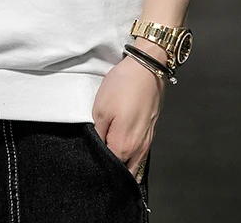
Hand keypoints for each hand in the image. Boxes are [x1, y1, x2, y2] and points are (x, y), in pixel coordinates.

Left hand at [91, 49, 166, 180]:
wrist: (147, 69)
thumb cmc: (123, 86)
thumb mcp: (100, 109)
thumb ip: (98, 134)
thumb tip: (97, 149)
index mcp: (123, 146)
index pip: (110, 169)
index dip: (99, 167)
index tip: (90, 161)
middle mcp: (138, 149)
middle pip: (124, 170)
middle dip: (113, 170)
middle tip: (100, 161)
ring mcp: (147, 141)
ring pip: (134, 164)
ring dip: (124, 164)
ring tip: (110, 155)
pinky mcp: (151, 132)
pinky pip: (140, 153)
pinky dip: (132, 155)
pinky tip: (122, 147)